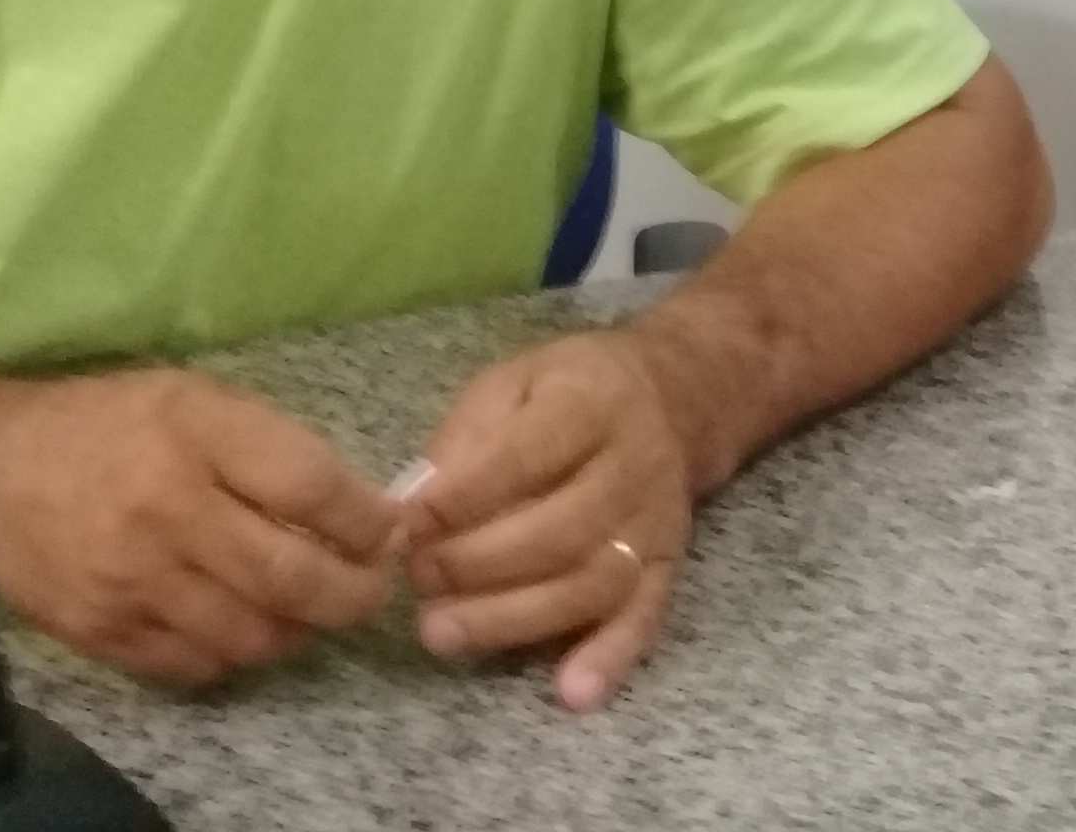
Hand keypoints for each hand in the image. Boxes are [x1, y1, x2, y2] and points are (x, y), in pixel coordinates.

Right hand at [0, 367, 398, 685]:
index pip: (309, 485)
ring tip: (313, 609)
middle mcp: (168, 510)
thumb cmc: (103, 422)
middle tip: (372, 587)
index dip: (366, 517)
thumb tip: (352, 504)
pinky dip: (237, 654)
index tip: (389, 529)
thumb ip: (267, 445)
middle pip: (292, 575)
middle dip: (353, 591)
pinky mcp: (103, 631)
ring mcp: (133, 580)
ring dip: (300, 629)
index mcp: (195, 431)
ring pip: (252, 633)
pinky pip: (197, 665)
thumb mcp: (190, 396)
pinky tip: (246, 626)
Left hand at [398, 329, 696, 710]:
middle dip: (476, 563)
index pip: (527, 455)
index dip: (461, 497)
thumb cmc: (568, 391)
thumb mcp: (511, 382)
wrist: (670, 400)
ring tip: (442, 633)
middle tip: (418, 580)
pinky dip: (609, 658)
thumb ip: (463, 439)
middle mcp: (635, 463)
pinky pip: (644, 618)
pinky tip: (569, 693)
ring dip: (513, 618)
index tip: (405, 526)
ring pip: (591, 582)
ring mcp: (655, 522)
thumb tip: (412, 506)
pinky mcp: (667, 568)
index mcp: (592, 401)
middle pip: (560, 529)